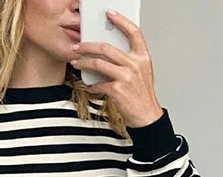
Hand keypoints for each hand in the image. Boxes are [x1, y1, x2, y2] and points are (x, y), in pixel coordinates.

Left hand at [70, 6, 162, 127]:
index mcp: (142, 57)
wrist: (146, 117)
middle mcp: (135, 64)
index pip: (133, 32)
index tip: (109, 13)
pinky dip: (90, 85)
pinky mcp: (117, 90)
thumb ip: (130, 60)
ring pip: (98, 63)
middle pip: (107, 47)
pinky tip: (88, 86)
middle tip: (78, 46)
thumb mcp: (142, 73)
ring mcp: (126, 77)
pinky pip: (98, 84)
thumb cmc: (142, 96)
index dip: (121, 20)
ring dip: (83, 62)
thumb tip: (110, 52)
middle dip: (88, 45)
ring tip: (76, 62)